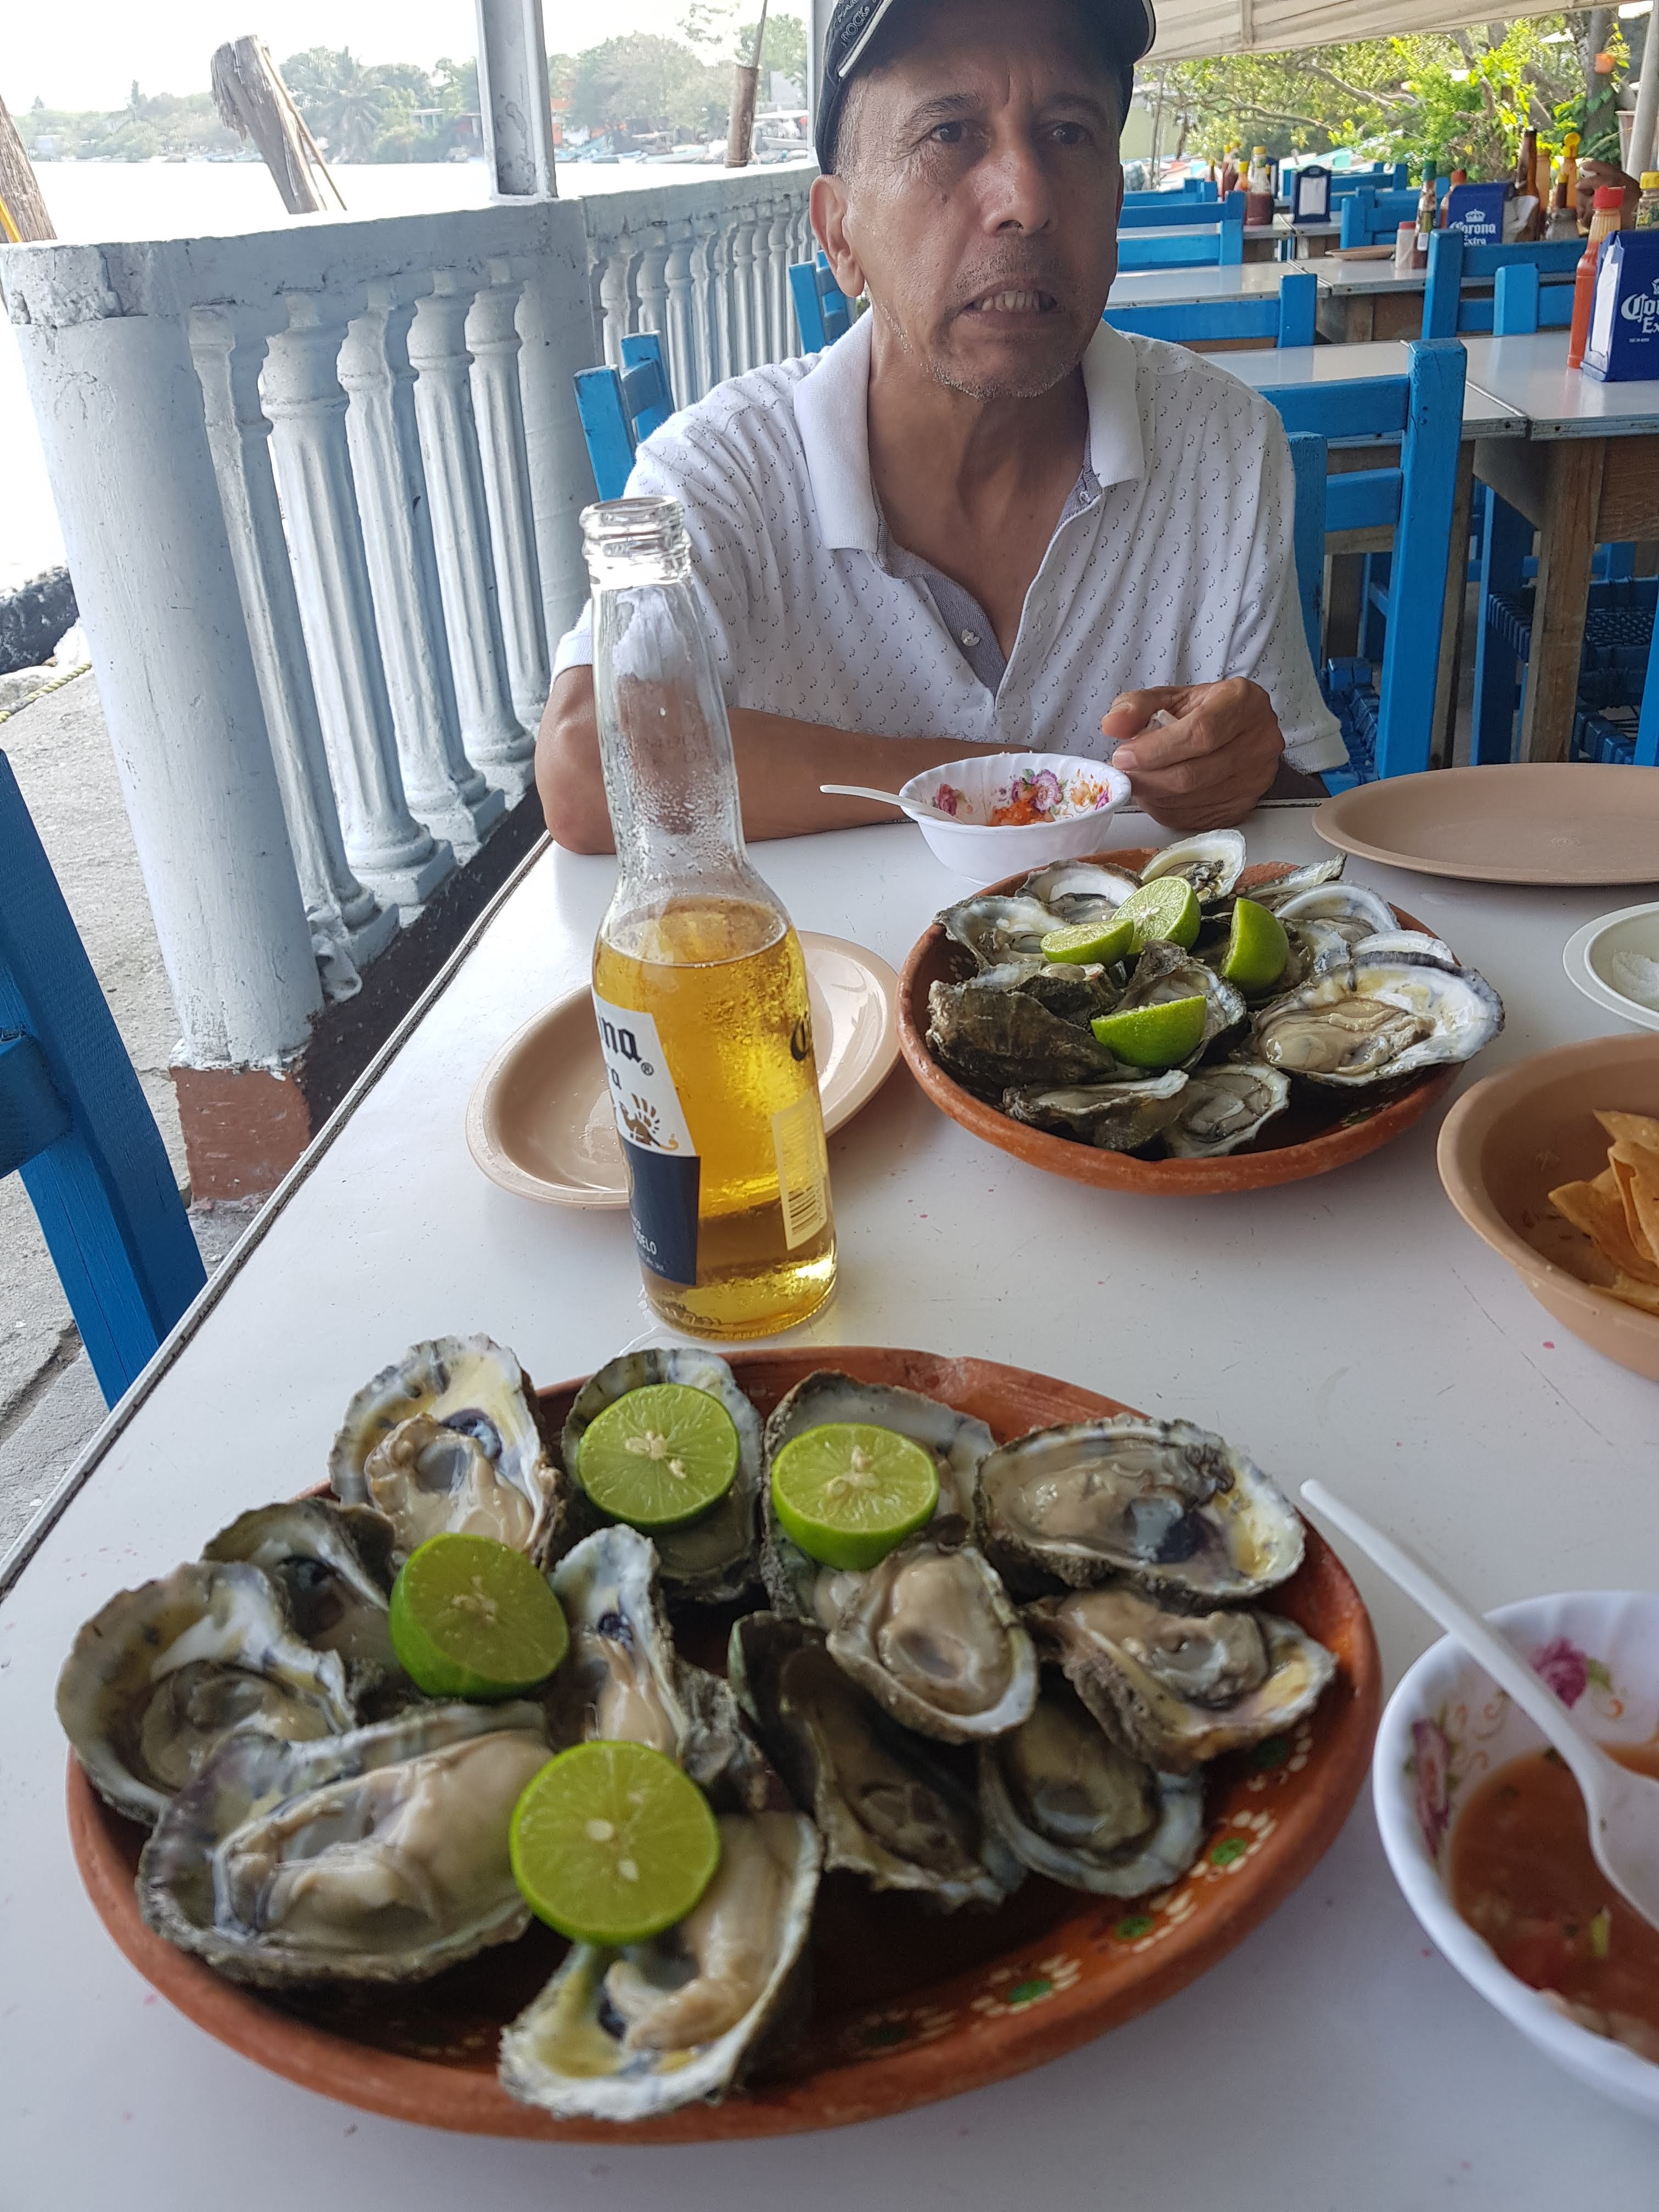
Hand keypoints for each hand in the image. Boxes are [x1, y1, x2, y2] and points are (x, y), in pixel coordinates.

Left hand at [1101, 680, 1284, 831]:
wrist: (1235, 730)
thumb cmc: (1203, 711)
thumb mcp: (1171, 697)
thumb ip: (1138, 706)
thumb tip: (1113, 724)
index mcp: (1244, 702)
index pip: (1200, 733)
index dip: (1156, 750)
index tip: (1124, 756)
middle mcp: (1259, 741)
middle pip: (1194, 773)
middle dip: (1148, 777)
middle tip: (1123, 773)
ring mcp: (1256, 779)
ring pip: (1191, 799)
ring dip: (1153, 795)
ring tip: (1138, 779)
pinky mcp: (1244, 806)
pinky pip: (1195, 818)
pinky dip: (1166, 809)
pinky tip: (1157, 793)